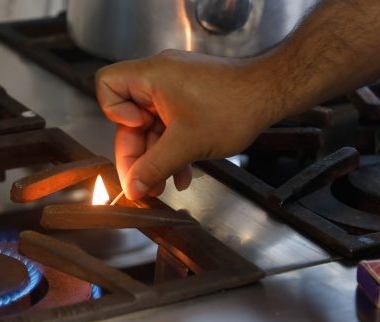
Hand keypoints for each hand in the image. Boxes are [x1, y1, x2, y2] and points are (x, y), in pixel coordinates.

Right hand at [95, 50, 278, 199]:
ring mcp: (175, 89)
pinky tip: (182, 173)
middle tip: (143, 184)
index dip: (113, 114)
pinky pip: (168, 127)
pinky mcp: (188, 100)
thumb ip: (153, 168)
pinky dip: (172, 150)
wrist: (271, 94)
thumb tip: (132, 187)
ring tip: (164, 186)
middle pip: (129, 118)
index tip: (136, 132)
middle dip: (138, 154)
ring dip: (156, 159)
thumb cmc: (235, 105)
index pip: (107, 85)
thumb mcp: (186, 145)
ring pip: (151, 128)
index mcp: (152, 76)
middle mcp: (159, 79)